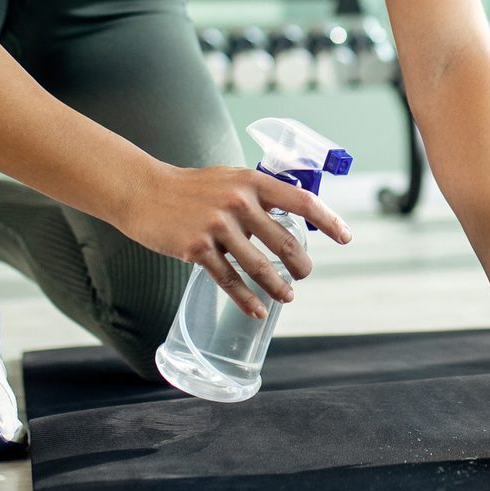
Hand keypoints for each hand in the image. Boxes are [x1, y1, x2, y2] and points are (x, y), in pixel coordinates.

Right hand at [119, 163, 351, 317]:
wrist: (144, 191)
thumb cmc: (192, 188)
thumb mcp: (231, 179)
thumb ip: (259, 195)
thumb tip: (291, 216)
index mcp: (252, 182)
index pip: (302, 201)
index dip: (329, 221)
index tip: (345, 238)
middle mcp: (238, 202)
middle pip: (285, 241)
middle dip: (300, 264)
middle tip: (304, 274)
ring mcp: (217, 226)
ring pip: (259, 266)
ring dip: (278, 287)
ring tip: (287, 296)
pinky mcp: (197, 248)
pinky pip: (229, 280)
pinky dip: (246, 299)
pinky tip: (258, 311)